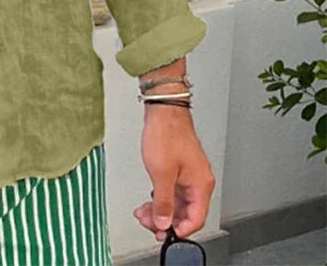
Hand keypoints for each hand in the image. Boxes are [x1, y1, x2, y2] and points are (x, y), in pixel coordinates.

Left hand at [133, 104, 215, 241]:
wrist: (163, 110)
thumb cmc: (166, 134)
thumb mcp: (161, 174)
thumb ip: (163, 202)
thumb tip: (164, 223)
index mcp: (200, 184)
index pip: (195, 219)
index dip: (179, 230)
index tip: (163, 234)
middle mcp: (198, 180)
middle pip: (186, 212)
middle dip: (166, 220)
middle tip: (148, 222)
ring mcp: (189, 173)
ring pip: (178, 201)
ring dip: (161, 209)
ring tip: (144, 212)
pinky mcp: (180, 166)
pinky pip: (173, 190)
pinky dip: (161, 196)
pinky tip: (150, 198)